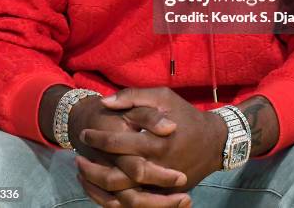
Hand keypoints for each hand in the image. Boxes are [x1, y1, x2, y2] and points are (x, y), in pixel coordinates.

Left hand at [81, 87, 227, 191]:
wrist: (214, 142)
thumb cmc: (186, 115)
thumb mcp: (163, 97)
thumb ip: (134, 97)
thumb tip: (105, 101)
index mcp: (155, 142)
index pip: (117, 144)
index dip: (98, 138)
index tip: (86, 132)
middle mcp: (156, 168)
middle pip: (115, 177)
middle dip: (92, 168)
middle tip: (78, 156)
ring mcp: (160, 186)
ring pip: (122, 197)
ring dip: (98, 187)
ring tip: (84, 173)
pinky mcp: (163, 195)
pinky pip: (134, 204)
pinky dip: (113, 199)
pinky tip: (100, 187)